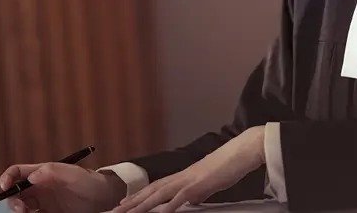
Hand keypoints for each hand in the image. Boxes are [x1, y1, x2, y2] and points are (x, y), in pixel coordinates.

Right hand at [0, 161, 124, 212]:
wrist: (104, 199)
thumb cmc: (90, 182)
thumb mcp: (73, 174)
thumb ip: (53, 171)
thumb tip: (32, 176)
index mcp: (42, 173)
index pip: (17, 172)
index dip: (7, 178)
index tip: (4, 187)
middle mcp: (39, 188)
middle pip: (15, 194)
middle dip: (12, 201)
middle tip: (21, 209)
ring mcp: (42, 203)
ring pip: (21, 208)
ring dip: (19, 211)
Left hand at [109, 125, 265, 212]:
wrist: (243, 150)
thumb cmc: (229, 166)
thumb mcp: (209, 183)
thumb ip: (197, 191)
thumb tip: (191, 201)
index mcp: (183, 176)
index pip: (155, 187)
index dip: (138, 196)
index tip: (122, 205)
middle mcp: (182, 176)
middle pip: (151, 190)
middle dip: (131, 202)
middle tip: (113, 211)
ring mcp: (190, 179)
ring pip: (160, 193)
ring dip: (142, 205)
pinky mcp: (200, 184)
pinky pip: (181, 196)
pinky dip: (169, 205)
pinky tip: (160, 212)